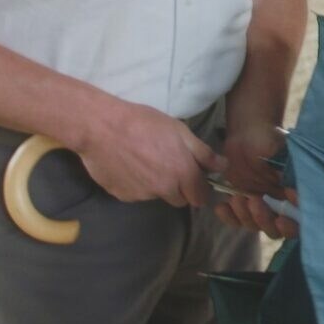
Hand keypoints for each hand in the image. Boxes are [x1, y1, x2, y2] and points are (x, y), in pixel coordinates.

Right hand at [78, 101, 223, 207]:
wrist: (101, 127)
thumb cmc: (143, 123)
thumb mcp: (180, 131)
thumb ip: (203, 153)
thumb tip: (222, 167)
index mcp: (182, 173)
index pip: (200, 198)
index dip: (200, 189)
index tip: (195, 178)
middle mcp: (164, 190)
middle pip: (179, 200)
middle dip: (179, 188)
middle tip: (168, 164)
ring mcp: (142, 195)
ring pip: (157, 196)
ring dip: (156, 184)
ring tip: (144, 159)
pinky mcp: (122, 196)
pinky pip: (136, 194)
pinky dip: (136, 184)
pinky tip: (128, 164)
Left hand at [212, 120, 296, 237]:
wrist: (249, 133)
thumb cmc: (272, 139)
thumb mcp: (284, 153)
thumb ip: (291, 173)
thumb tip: (296, 194)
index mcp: (295, 196)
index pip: (300, 221)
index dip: (292, 222)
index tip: (284, 208)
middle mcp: (280, 205)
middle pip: (275, 229)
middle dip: (264, 219)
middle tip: (255, 200)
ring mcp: (261, 206)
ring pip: (255, 225)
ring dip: (245, 216)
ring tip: (237, 198)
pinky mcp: (243, 204)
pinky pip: (236, 219)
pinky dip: (229, 216)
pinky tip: (222, 207)